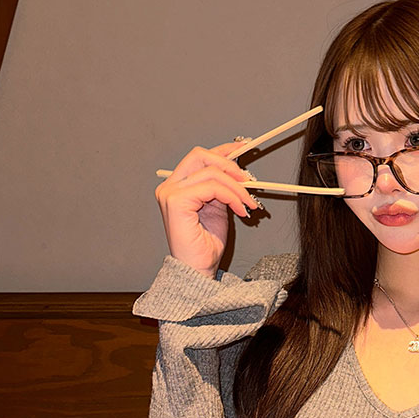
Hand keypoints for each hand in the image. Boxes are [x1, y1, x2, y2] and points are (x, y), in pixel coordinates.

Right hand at [154, 143, 261, 277]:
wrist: (197, 270)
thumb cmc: (205, 246)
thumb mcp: (218, 209)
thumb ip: (222, 188)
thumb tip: (238, 171)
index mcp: (177, 186)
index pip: (199, 157)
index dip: (223, 150)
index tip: (243, 148)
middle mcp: (169, 186)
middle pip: (201, 156)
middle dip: (230, 165)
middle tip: (248, 181)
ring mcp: (170, 193)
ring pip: (212, 173)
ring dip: (237, 188)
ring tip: (249, 204)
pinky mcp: (177, 202)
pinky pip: (213, 188)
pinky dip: (232, 196)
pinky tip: (240, 210)